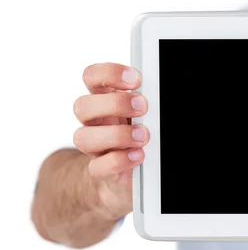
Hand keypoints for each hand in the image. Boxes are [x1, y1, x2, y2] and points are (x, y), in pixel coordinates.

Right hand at [72, 62, 147, 218]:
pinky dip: (119, 161)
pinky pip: (97, 167)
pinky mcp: (101, 171)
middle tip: (142, 107)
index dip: (109, 73)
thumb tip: (162, 92)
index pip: (92, 76)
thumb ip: (148, 100)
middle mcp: (95, 121)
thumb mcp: (145, 113)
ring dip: (117, 135)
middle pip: (82, 105)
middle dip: (115, 104)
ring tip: (143, 136)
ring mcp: (95, 147)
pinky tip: (139, 156)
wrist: (130, 176)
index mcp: (104, 100)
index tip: (136, 79)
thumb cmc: (138, 134)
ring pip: (82, 137)